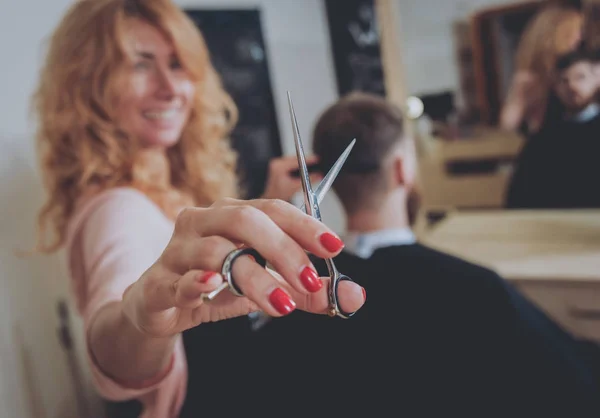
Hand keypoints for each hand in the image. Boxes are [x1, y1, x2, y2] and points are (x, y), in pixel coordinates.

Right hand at [121, 198, 364, 337]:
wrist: (159, 308)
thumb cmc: (215, 286)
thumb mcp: (266, 286)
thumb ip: (306, 290)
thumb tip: (355, 296)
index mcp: (231, 215)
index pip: (272, 209)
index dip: (304, 224)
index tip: (334, 246)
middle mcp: (204, 222)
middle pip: (246, 220)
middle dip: (283, 249)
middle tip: (310, 281)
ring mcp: (177, 250)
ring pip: (216, 251)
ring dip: (253, 276)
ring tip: (281, 304)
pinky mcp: (158, 283)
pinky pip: (177, 280)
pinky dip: (196, 282)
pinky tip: (212, 286)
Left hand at [261, 155, 322, 200]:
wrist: (271, 198)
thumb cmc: (279, 194)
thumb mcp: (296, 187)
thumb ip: (308, 180)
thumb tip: (319, 175)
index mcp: (279, 167)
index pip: (297, 161)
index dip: (308, 160)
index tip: (316, 159)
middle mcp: (276, 164)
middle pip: (294, 158)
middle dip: (305, 160)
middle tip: (316, 160)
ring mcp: (275, 164)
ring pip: (292, 159)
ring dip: (301, 162)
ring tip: (310, 162)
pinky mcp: (276, 165)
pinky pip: (289, 162)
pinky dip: (296, 164)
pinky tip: (301, 166)